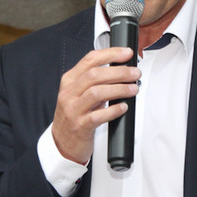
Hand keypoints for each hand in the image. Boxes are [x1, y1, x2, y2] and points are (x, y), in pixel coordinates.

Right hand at [51, 48, 139, 164]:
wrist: (62, 142)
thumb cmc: (74, 116)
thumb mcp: (78, 94)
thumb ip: (93, 82)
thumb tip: (120, 70)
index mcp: (69, 81)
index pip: (90, 60)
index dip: (110, 54)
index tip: (126, 53)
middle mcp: (69, 93)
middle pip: (95, 75)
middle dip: (119, 72)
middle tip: (135, 73)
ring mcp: (73, 110)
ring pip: (96, 93)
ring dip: (119, 89)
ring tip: (133, 89)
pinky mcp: (80, 126)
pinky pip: (98, 116)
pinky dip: (113, 110)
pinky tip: (123, 107)